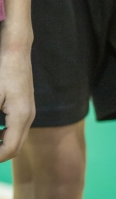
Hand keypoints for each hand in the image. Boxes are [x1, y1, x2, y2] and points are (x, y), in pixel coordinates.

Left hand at [0, 46, 34, 161]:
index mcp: (21, 116)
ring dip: (0, 144)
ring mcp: (29, 110)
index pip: (9, 150)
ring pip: (16, 139)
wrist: (16, 49)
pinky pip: (16, 129)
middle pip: (15, 148)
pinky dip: (3, 135)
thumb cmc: (2, 69)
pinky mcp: (25, 105)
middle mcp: (29, 116)